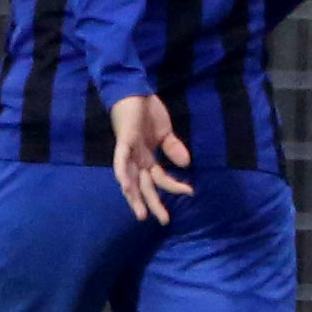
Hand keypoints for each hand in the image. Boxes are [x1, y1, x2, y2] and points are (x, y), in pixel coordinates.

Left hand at [109, 94, 195, 224]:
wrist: (134, 90)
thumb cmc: (147, 111)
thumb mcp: (165, 132)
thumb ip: (174, 148)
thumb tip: (186, 165)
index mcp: (147, 157)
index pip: (160, 178)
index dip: (174, 186)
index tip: (190, 193)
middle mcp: (136, 159)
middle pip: (144, 186)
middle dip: (152, 203)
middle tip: (162, 221)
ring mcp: (129, 151)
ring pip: (131, 179)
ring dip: (135, 196)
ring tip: (142, 213)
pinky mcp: (124, 140)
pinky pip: (120, 160)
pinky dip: (122, 172)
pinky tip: (125, 185)